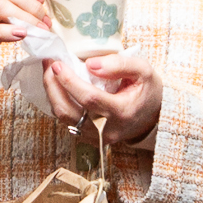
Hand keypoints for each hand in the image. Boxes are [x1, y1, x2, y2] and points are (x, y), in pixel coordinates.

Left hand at [45, 49, 162, 145]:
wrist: (154, 116)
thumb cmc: (148, 91)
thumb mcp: (143, 71)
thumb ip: (119, 64)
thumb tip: (90, 64)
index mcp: (122, 112)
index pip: (89, 98)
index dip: (70, 81)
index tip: (58, 64)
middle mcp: (107, 129)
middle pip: (69, 111)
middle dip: (53, 86)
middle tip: (48, 64)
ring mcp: (96, 137)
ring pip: (64, 118)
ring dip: (52, 93)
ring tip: (49, 72)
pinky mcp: (89, 138)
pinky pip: (67, 121)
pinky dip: (59, 102)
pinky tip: (58, 86)